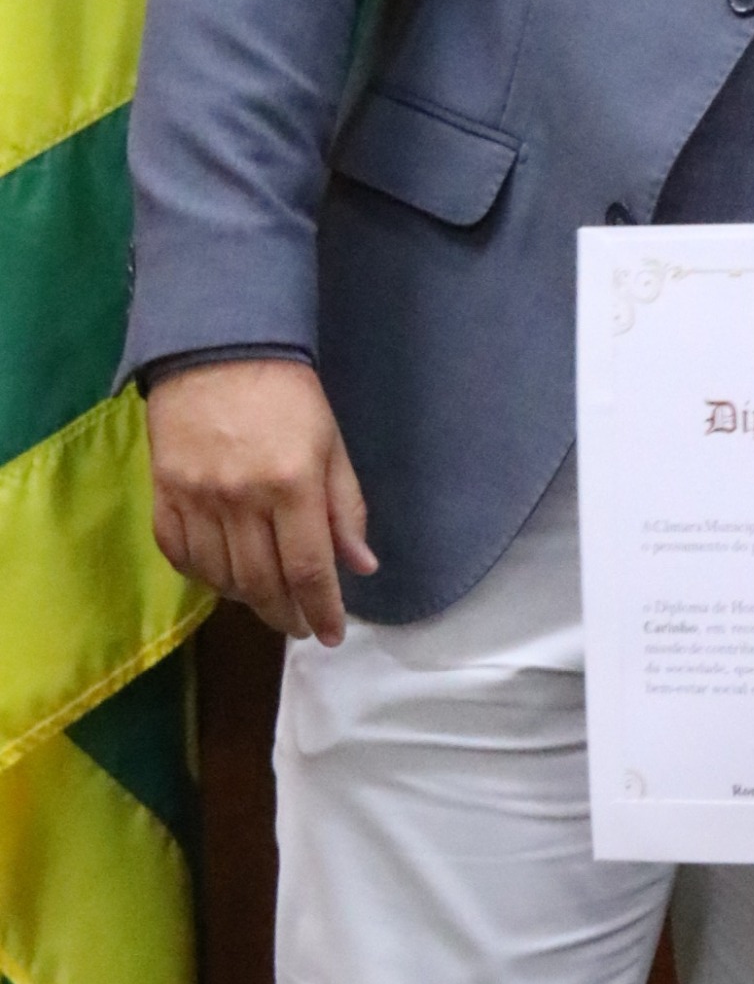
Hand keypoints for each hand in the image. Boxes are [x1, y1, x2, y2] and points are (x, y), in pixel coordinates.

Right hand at [145, 358, 376, 641]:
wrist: (219, 349)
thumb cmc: (288, 396)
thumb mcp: (331, 446)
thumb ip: (346, 509)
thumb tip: (361, 567)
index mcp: (292, 485)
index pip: (309, 570)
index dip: (322, 610)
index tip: (331, 635)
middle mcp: (242, 498)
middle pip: (262, 583)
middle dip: (286, 615)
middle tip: (301, 626)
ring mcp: (197, 497)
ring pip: (220, 576)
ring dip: (247, 599)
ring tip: (268, 600)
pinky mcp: (163, 491)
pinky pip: (179, 553)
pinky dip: (203, 575)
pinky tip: (222, 576)